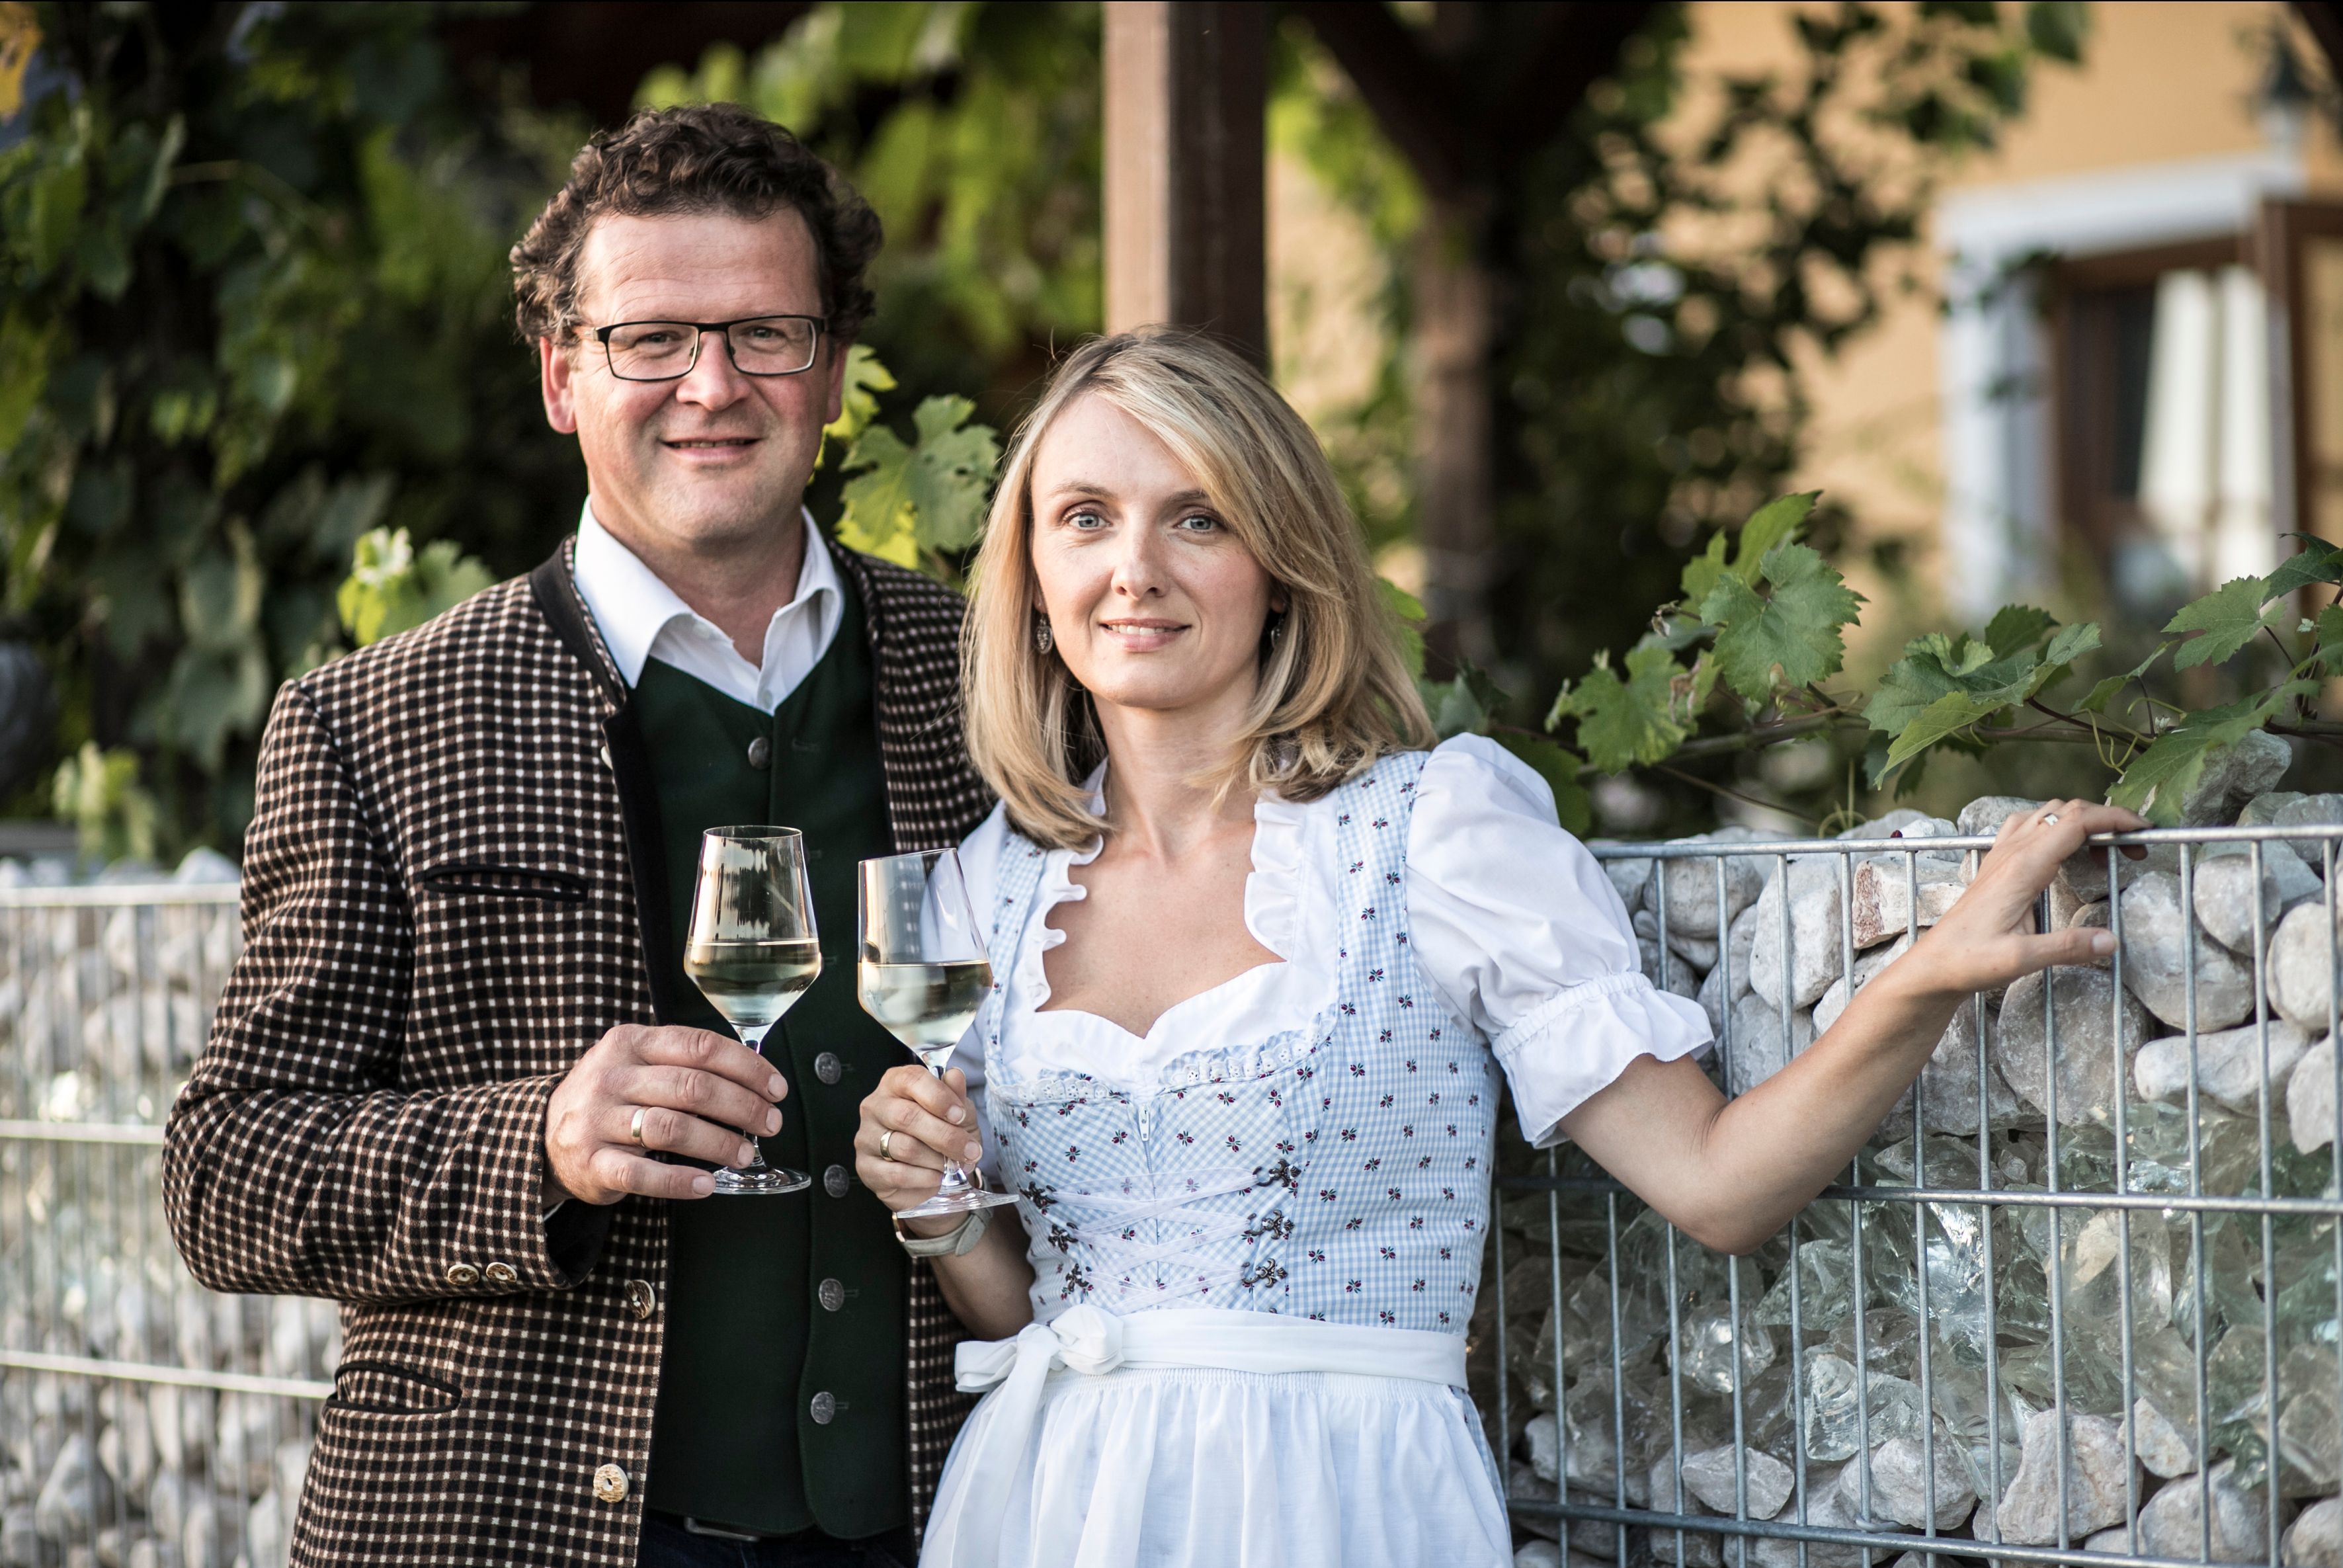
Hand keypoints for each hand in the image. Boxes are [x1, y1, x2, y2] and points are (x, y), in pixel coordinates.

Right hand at [543, 1024, 787, 1204]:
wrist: (544, 1134)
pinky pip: (642, 1175)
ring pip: (671, 1128)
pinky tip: (707, 1185)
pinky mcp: (592, 1162)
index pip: (700, 1046)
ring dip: (718, 1143)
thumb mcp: (637, 1062)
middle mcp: (612, 1076)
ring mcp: (598, 1120)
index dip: (746, 1067)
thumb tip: (755, 1078)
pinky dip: (680, 1181)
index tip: (776, 1088)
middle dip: (742, 1107)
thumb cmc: (612, 1097)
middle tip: (771, 1123)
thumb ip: (685, 1061)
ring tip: (745, 1154)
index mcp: (631, 1043)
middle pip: (692, 1087)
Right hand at [857, 1065, 984, 1222]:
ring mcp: (866, 1137)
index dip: (939, 1097)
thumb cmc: (942, 1134)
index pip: (911, 1079)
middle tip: (969, 1150)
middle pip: (907, 1116)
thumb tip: (955, 1075)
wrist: (933, 1175)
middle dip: (945, 1136)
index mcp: (895, 1083)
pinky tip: (937, 1177)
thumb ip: (956, 1095)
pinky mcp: (866, 1168)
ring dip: (937, 1160)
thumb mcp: (957, 1113)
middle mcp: (875, 1106)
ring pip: (904, 1148)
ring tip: (953, 1165)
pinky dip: (925, 1178)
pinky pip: (897, 1174)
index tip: (960, 1115)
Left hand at [1884, 799, 2149, 1001]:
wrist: (1933, 963)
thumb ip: (2067, 948)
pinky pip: (2029, 828)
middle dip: (2107, 820)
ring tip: (2106, 852)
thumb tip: (2112, 942)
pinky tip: (2066, 853)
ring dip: (2082, 822)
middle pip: (2066, 812)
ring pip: (2048, 815)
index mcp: (2023, 866)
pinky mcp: (1996, 864)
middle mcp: (2011, 852)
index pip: (2076, 822)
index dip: (2115, 819)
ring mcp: (2001, 855)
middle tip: (2136, 849)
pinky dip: (2057, 828)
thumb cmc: (1969, 960)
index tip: (2145, 830)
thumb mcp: (2021, 960)